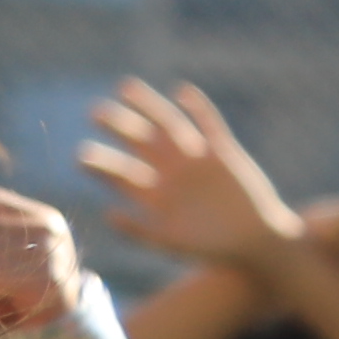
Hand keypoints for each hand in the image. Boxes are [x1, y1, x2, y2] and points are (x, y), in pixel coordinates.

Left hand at [77, 81, 298, 268]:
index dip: (100, 163)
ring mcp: (197, 160)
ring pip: (168, 126)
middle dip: (117, 126)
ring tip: (125, 88)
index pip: (120, 171)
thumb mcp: (171, 244)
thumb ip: (139, 232)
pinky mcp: (224, 154)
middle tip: (95, 114)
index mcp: (155, 193)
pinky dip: (198, 108)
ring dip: (148, 107)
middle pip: (139, 140)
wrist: (256, 245)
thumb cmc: (212, 249)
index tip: (82, 157)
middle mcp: (171, 171)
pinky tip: (182, 92)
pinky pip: (210, 125)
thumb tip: (108, 213)